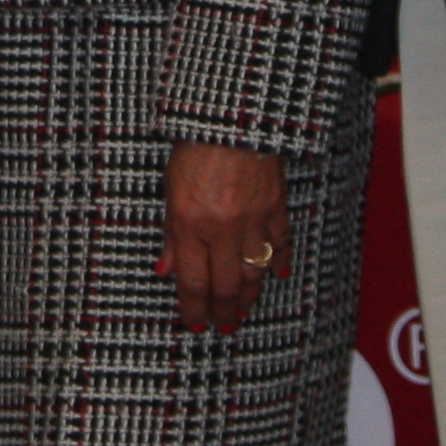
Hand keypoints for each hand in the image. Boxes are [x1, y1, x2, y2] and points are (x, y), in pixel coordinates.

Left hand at [161, 142, 289, 333]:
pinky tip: (279, 276)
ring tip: (243, 313)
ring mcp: (253, 221)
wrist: (232, 117)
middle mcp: (222, 229)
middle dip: (223, 312)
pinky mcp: (275, 208)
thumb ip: (171, 234)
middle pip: (225, 286)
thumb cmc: (194, 147)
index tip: (194, 324)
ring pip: (254, 273)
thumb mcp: (170, 189)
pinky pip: (280, 244)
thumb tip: (165, 269)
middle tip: (222, 328)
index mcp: (191, 223)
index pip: (192, 282)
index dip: (193, 308)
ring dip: (249, 298)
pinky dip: (280, 263)